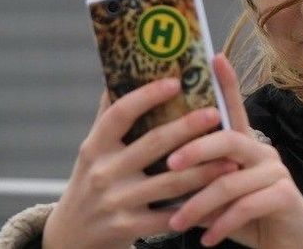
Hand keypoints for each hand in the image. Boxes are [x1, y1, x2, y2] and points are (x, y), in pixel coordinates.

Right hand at [42, 77, 239, 248]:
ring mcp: (116, 202)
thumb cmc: (90, 181)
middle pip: (153, 144)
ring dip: (204, 170)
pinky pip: (170, 217)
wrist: (71, 237)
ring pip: (170, 182)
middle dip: (188, 128)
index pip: (120, 113)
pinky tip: (217, 197)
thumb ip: (109, 115)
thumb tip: (124, 69)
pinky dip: (195, 207)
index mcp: (95, 146)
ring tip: (231, 158)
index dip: (147, 95)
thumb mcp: (92, 149)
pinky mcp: (128, 228)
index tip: (176, 81)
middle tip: (216, 113)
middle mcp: (103, 172)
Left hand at [163, 53, 302, 248]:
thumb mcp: (222, 196)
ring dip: (199, 204)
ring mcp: (275, 171)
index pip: (235, 107)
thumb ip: (202, 180)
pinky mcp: (284, 196)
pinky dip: (221, 225)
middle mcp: (262, 151)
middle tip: (168, 165)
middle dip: (195, 149)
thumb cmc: (250, 215)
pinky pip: (245, 207)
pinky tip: (207, 238)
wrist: (292, 243)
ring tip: (177, 222)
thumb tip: (162, 176)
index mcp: (245, 144)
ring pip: (229, 181)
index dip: (227, 82)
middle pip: (228, 139)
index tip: (214, 56)